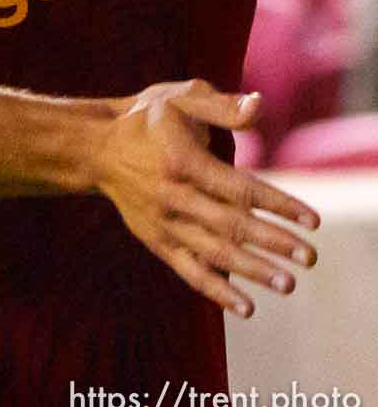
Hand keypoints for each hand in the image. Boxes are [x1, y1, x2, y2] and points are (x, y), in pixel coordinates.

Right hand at [93, 80, 318, 316]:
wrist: (94, 147)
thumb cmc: (146, 119)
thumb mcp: (179, 98)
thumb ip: (220, 106)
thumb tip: (259, 105)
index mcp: (181, 161)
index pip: (238, 189)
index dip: (278, 205)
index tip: (313, 221)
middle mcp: (171, 195)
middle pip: (229, 224)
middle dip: (272, 242)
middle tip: (310, 258)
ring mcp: (162, 221)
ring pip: (211, 252)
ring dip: (251, 270)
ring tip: (288, 284)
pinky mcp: (154, 239)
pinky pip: (187, 270)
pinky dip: (216, 290)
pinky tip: (247, 308)